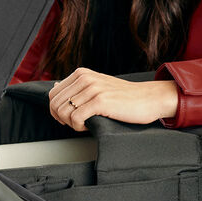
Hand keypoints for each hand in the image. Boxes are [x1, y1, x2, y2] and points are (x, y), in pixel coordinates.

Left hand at [48, 68, 178, 131]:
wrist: (148, 99)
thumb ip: (76, 87)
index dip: (56, 111)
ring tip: (86, 123)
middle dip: (63, 119)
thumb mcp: (97, 86)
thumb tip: (54, 87)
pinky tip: (90, 125)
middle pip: (55, 104)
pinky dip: (79, 127)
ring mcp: (92, 89)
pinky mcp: (100, 101)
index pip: (52, 94)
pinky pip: (75, 119)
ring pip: (63, 112)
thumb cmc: (123, 97)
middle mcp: (85, 78)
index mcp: (81, 73)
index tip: (69, 118)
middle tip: (78, 123)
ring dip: (72, 124)